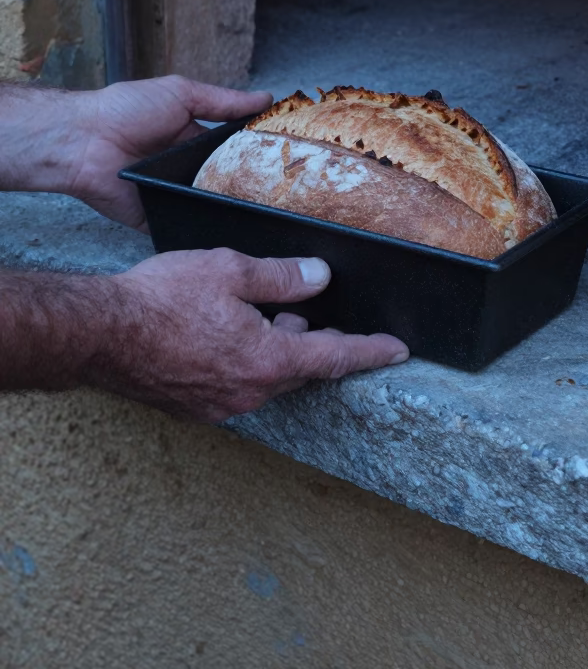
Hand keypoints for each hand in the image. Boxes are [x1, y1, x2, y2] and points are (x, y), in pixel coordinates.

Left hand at [70, 76, 271, 229]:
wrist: (83, 141)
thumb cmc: (127, 110)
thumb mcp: (181, 94)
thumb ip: (223, 101)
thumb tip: (265, 98)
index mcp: (192, 138)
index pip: (233, 149)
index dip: (258, 154)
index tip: (290, 160)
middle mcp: (185, 168)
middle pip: (226, 182)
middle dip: (249, 187)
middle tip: (285, 196)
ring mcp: (172, 195)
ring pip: (209, 207)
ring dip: (228, 209)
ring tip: (265, 218)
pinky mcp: (156, 217)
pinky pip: (184, 228)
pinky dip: (200, 230)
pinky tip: (228, 234)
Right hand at [101, 249, 408, 420]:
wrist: (99, 334)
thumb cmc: (159, 299)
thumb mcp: (229, 270)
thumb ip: (281, 277)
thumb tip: (318, 278)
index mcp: (267, 360)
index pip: (335, 356)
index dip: (371, 351)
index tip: (398, 350)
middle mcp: (249, 393)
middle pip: (301, 367)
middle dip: (314, 341)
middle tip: (317, 315)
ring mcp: (220, 406)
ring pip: (267, 376)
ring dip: (276, 349)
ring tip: (267, 315)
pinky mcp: (195, 407)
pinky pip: (237, 384)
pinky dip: (246, 361)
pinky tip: (227, 333)